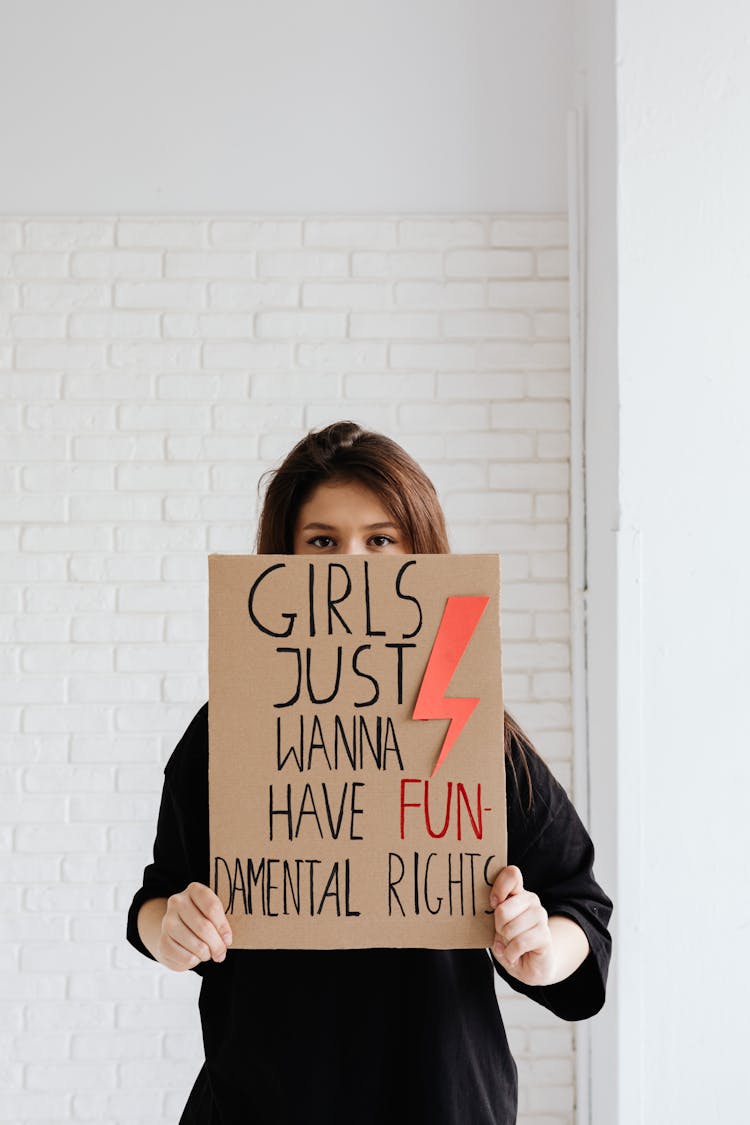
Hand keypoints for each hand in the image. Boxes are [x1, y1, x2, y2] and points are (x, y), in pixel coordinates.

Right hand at [157, 882, 232, 971]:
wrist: (175, 931)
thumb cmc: (200, 920)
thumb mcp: (212, 915)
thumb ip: (221, 925)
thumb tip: (225, 942)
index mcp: (194, 890)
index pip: (212, 907)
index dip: (223, 927)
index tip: (228, 940)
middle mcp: (177, 902)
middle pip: (204, 927)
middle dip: (217, 945)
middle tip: (221, 953)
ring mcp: (167, 921)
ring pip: (196, 945)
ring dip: (206, 954)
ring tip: (207, 953)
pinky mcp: (162, 941)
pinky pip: (185, 957)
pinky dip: (194, 961)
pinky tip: (194, 956)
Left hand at [490, 865, 554, 986]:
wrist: (530, 966)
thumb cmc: (510, 942)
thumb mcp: (497, 926)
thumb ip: (495, 914)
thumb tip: (497, 908)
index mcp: (517, 893)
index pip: (512, 874)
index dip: (499, 888)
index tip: (493, 904)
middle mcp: (531, 900)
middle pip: (503, 909)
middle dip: (498, 927)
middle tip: (502, 934)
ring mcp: (540, 916)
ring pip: (511, 928)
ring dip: (505, 942)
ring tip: (510, 945)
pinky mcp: (546, 935)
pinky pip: (520, 943)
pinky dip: (511, 953)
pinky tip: (514, 955)